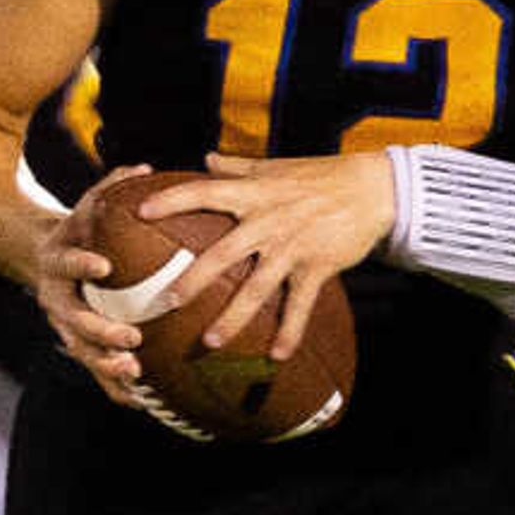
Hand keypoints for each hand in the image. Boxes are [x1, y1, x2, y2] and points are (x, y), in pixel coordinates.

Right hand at [31, 164, 155, 411]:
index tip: (104, 267)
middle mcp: (54, 299)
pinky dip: (115, 387)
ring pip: (81, 352)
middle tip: (131, 339)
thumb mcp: (84, 209)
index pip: (66, 262)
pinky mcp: (75, 346)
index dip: (82, 264)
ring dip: (106, 365)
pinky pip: (94, 372)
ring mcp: (62, 326)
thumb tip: (142, 168)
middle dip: (100, 332)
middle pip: (73, 321)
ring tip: (135, 372)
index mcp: (56, 262)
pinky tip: (144, 401)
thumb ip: (107, 190)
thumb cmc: (76, 231)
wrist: (41, 260)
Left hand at [157, 151, 394, 358]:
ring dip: (234, 317)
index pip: (204, 192)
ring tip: (211, 341)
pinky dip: (290, 331)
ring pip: (258, 287)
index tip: (140, 212)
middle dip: (195, 278)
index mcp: (254, 193)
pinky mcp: (318, 266)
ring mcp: (293, 246)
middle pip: (224, 252)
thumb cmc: (321, 176)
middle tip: (167, 301)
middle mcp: (269, 220)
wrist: (374, 189)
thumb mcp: (276, 166)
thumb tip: (206, 158)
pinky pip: (300, 304)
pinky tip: (277, 355)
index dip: (172, 200)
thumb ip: (238, 167)